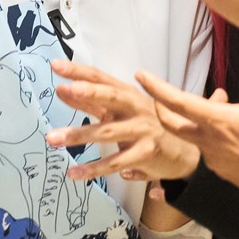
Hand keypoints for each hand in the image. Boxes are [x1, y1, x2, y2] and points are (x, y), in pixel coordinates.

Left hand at [46, 61, 199, 182]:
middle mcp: (136, 107)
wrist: (185, 151)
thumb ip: (92, 102)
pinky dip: (93, 168)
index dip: (80, 72)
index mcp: (129, 94)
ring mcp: (143, 130)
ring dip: (79, 135)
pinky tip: (74, 173)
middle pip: (111, 97)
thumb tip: (62, 90)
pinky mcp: (145, 153)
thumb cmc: (148, 126)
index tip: (56, 65)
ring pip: (107, 132)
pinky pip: (115, 162)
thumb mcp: (121, 111)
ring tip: (53, 138)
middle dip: (90, 92)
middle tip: (67, 89)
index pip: (102, 78)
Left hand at [139, 42, 238, 204]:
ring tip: (217, 106)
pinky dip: (210, 137)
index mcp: (220, 121)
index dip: (157, 88)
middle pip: (172, 124)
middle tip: (159, 95)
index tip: (142, 76)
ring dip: (193, 122)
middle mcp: (211, 143)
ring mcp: (215, 161)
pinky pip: (208, 152)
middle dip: (161, 107)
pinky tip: (230, 132)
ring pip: (193, 137)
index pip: (178, 102)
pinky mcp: (224, 172)